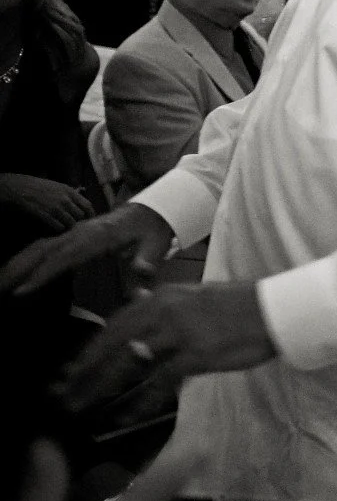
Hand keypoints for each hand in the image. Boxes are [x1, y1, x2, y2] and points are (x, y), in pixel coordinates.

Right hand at [0, 174, 93, 233]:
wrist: (21, 188)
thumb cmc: (40, 186)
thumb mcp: (58, 186)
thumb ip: (70, 194)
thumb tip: (80, 204)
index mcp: (69, 191)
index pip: (87, 205)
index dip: (90, 214)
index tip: (89, 219)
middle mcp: (65, 200)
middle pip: (80, 216)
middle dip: (78, 221)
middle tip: (75, 224)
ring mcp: (56, 208)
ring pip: (71, 223)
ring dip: (68, 226)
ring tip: (65, 227)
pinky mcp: (46, 215)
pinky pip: (59, 226)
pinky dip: (59, 229)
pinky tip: (56, 228)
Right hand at [0, 203, 172, 297]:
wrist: (152, 210)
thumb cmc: (153, 229)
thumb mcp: (156, 244)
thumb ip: (148, 259)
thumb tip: (142, 271)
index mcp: (99, 236)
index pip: (65, 256)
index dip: (43, 273)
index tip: (23, 290)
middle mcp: (81, 232)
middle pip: (43, 250)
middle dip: (19, 270)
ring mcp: (74, 232)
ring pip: (39, 247)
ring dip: (18, 265)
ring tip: (0, 285)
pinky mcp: (72, 236)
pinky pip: (44, 247)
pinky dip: (27, 259)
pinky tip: (16, 273)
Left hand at [56, 281, 275, 413]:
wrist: (276, 309)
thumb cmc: (241, 306)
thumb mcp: (196, 297)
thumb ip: (165, 305)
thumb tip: (137, 301)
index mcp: (161, 297)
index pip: (114, 325)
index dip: (90, 350)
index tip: (70, 370)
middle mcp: (163, 311)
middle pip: (112, 344)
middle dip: (83, 371)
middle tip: (62, 393)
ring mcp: (179, 332)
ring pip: (128, 362)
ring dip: (100, 387)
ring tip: (81, 406)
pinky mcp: (197, 354)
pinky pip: (160, 381)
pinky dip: (140, 400)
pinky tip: (126, 416)